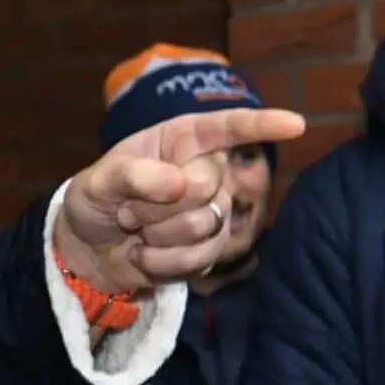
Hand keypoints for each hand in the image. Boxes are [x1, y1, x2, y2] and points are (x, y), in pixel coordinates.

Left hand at [57, 106, 305, 289]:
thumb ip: (132, 175)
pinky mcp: (209, 249)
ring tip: (136, 229)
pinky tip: (143, 254)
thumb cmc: (96, 200)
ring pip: (203, 225)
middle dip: (157, 205)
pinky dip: (160, 261)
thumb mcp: (98, 181)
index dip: (262, 124)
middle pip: (206, 185)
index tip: (296, 123)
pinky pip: (198, 258)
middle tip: (129, 208)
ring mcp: (212, 211)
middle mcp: (206, 170)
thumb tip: (180, 183)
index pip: (229, 127)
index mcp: (183, 139)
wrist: (89, 248)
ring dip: (156, 234)